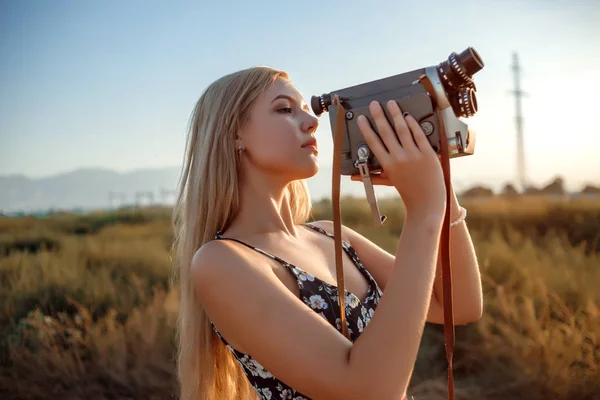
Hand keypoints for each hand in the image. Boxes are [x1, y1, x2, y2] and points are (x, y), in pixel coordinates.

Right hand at [355, 100, 446, 215]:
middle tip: (374, 104)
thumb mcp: (388, 182)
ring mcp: (414, 155)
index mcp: (388, 165)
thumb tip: (353, 177)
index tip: (361, 119)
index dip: (366, 129)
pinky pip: (419, 135)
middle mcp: (399, 158)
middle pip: (386, 132)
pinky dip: (413, 124)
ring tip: (391, 104)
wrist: (428, 200)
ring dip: (395, 114)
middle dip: (378, 116)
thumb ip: (371, 177)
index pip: (373, 142)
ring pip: (402, 129)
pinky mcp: (427, 153)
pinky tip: (408, 116)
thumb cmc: (408, 191)